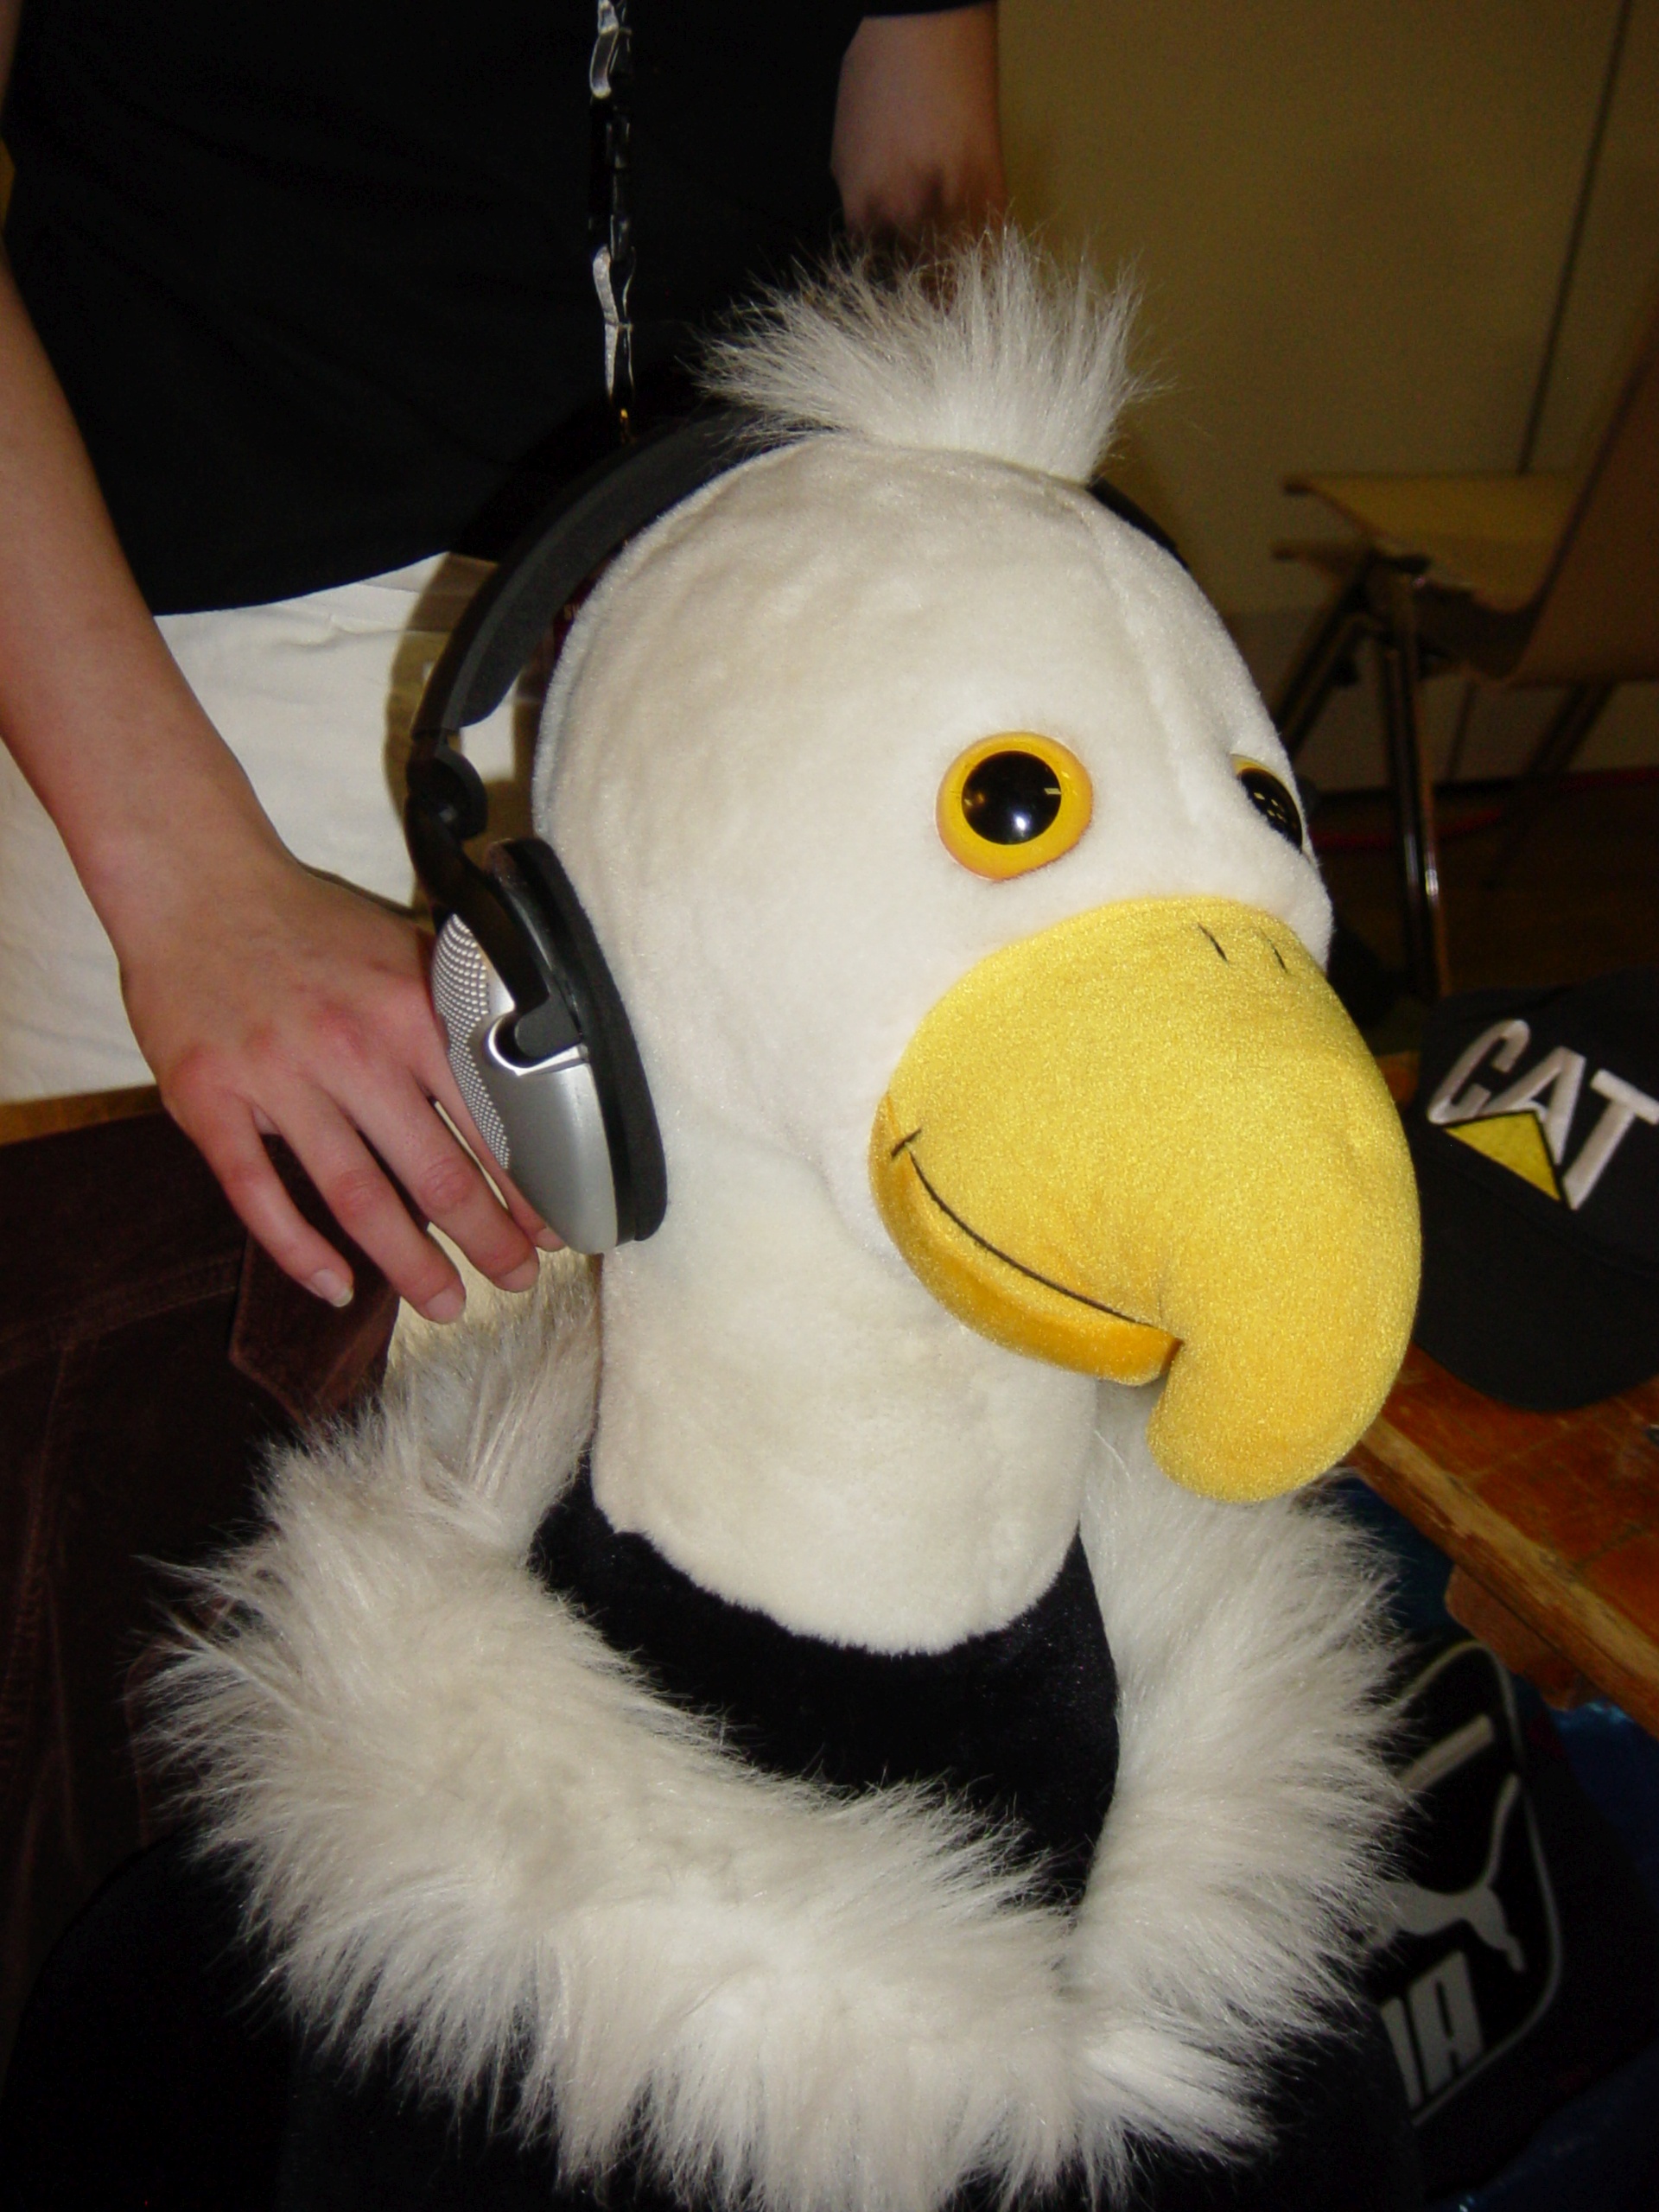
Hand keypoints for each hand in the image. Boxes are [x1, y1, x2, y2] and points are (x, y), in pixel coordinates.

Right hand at [119, 834, 554, 1319]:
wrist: (195, 886)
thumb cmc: (310, 928)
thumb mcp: (404, 954)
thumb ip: (456, 1017)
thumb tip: (528, 1086)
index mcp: (409, 1013)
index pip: (489, 1122)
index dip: (526, 1189)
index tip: (552, 1229)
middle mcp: (349, 1049)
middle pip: (435, 1174)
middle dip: (487, 1241)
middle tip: (517, 1279)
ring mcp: (275, 1079)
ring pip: (356, 1199)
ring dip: (409, 1264)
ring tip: (446, 1303)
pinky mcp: (209, 1102)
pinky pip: (257, 1196)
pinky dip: (298, 1251)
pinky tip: (336, 1286)